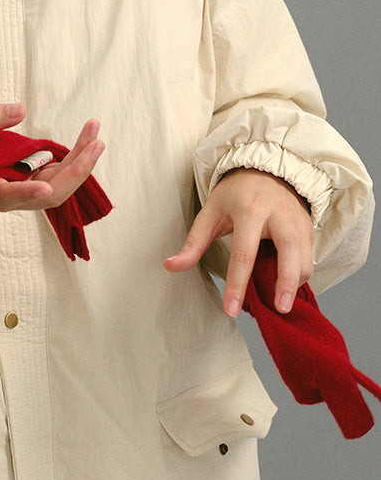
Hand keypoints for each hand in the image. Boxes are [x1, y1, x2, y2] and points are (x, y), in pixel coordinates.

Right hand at [0, 103, 104, 212]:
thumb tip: (21, 109)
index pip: (9, 196)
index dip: (27, 192)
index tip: (44, 187)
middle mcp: (11, 195)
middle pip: (49, 194)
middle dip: (75, 172)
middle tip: (96, 143)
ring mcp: (25, 188)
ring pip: (60, 184)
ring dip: (82, 161)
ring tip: (94, 129)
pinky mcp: (33, 178)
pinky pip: (60, 172)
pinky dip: (76, 155)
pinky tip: (89, 135)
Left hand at [163, 168, 313, 316]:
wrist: (267, 169)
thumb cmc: (235, 194)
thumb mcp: (210, 213)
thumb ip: (193, 243)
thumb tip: (170, 266)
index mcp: (250, 210)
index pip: (243, 254)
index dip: (236, 285)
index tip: (230, 310)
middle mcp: (278, 215)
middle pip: (288, 253)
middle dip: (285, 284)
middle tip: (279, 310)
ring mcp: (298, 221)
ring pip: (304, 258)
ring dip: (295, 283)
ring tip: (280, 303)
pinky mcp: (309, 228)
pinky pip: (309, 257)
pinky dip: (300, 276)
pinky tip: (286, 288)